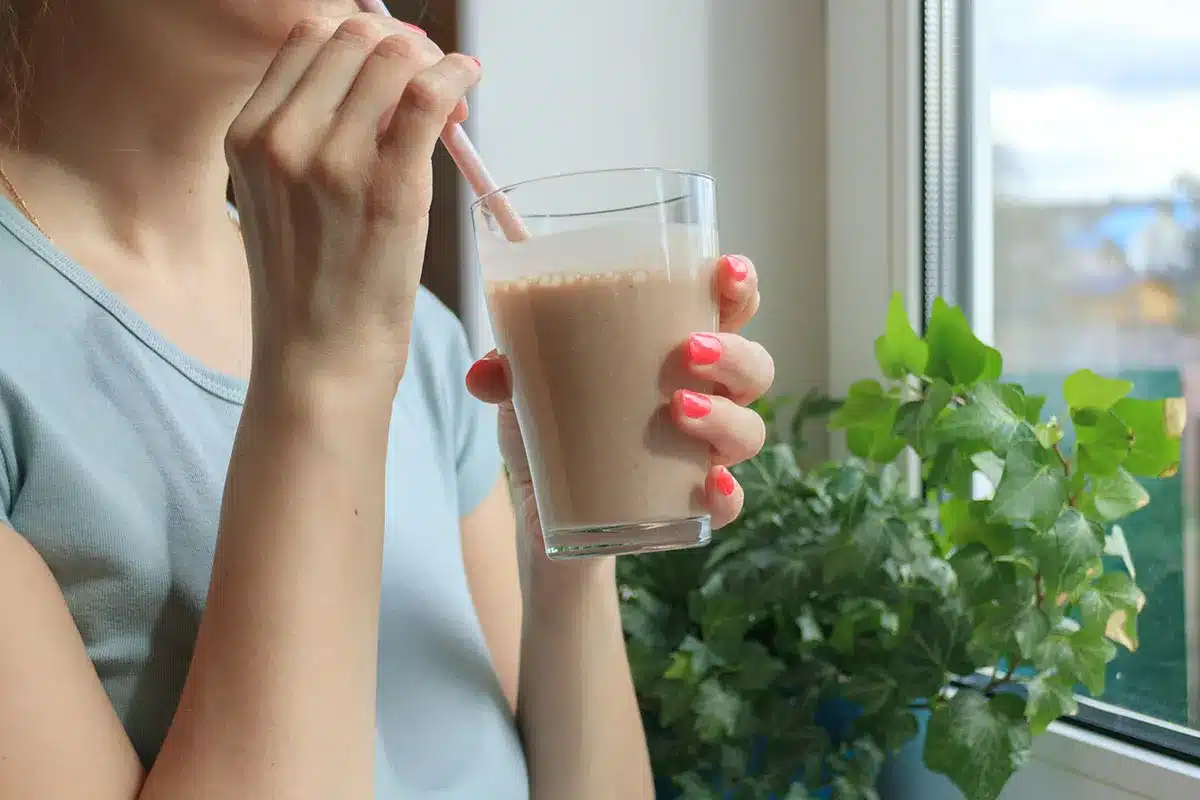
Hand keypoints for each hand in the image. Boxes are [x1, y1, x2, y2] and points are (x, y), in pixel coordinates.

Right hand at [226, 14, 479, 395]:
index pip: (306, 36)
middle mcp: (282, 138)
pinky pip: (428, 94)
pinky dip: (456, 74)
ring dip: (432, 62)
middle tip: (428, 83)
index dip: (359, 38)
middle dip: (399, 46)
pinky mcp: (389, 187)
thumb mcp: (279, 198)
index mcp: (246, 135)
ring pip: (392, 56)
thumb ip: (307, 134)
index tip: (391, 68)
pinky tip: (467, 81)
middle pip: (351, 36)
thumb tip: (377, 77)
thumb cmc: (310, 287)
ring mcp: (334, 161)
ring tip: (451, 99)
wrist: (319, 361)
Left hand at [466, 254, 773, 535]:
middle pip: (754, 366)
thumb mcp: (525, 388)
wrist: (545, 510)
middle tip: (689, 350)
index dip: (740, 285)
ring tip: (679, 408)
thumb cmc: (553, 425)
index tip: (724, 270)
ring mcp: (702, 453)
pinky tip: (710, 485)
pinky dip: (726, 494)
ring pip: (749, 430)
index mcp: (673, 349)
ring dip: (725, 416)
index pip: (729, 307)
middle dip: (734, 353)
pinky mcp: (689, 505)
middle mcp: (705, 396)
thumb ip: (506, 366)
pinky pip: (729, 502)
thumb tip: (483, 369)